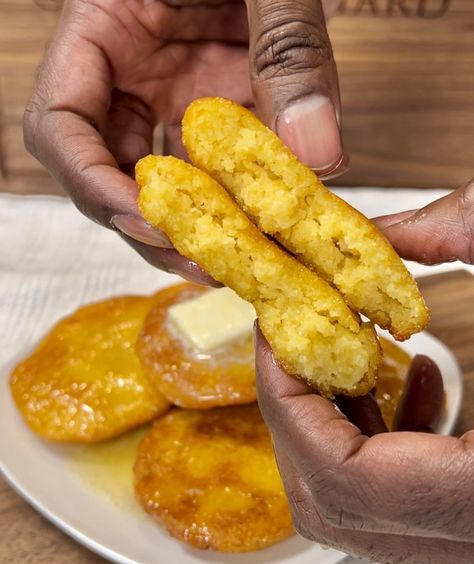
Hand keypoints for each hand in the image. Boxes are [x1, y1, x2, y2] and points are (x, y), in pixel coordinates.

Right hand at [24, 0, 345, 281]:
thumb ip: (289, 49)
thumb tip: (316, 151)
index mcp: (105, 28)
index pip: (60, 123)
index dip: (92, 183)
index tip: (150, 220)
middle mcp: (129, 74)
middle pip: (106, 173)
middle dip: (148, 226)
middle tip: (204, 261)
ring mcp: (171, 97)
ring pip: (160, 183)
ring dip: (191, 228)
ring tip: (236, 259)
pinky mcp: (214, 111)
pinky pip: (213, 171)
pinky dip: (235, 204)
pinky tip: (264, 224)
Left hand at [255, 179, 473, 563]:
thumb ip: (464, 230)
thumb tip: (377, 228)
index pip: (343, 476)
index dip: (290, 401)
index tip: (278, 332)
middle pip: (332, 500)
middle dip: (300, 410)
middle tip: (303, 336)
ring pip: (357, 506)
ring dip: (336, 422)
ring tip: (364, 352)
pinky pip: (397, 500)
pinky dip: (381, 440)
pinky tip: (417, 381)